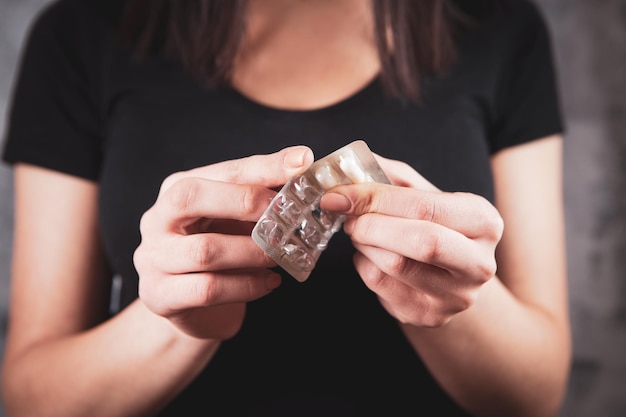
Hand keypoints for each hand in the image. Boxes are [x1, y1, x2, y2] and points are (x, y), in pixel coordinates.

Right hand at [134, 146, 313, 338]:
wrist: (194, 308)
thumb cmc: (221, 255)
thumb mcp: (237, 221)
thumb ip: (261, 197)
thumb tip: (302, 172)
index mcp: (177, 190)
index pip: (221, 171)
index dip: (263, 167)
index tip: (301, 161)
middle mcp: (157, 219)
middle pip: (191, 197)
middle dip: (245, 202)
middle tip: (285, 217)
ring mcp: (153, 259)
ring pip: (204, 250)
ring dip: (252, 252)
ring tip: (280, 255)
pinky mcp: (160, 297)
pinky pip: (208, 290)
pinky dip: (247, 286)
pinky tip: (270, 283)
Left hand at [320, 154, 503, 326]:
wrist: (451, 275)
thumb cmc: (434, 226)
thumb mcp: (422, 194)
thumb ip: (390, 177)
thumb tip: (347, 167)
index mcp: (484, 221)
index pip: (426, 207)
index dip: (376, 198)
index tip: (340, 194)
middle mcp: (479, 263)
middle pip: (421, 242)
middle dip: (371, 225)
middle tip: (347, 216)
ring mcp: (456, 296)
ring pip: (394, 266)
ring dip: (364, 244)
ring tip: (360, 231)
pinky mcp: (429, 315)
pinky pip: (381, 286)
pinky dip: (364, 264)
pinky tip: (370, 254)